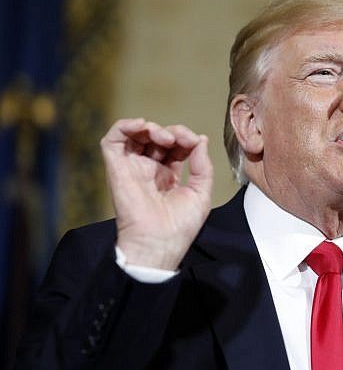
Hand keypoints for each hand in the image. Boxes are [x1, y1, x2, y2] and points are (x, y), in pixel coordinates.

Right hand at [101, 118, 213, 269]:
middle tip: (182, 139)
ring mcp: (132, 168)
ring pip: (136, 135)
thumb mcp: (201, 193)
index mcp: (168, 176)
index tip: (195, 142)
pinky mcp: (117, 169)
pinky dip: (124, 126)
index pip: (175, 146)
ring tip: (165, 137)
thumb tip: (201, 140)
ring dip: (152, 128)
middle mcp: (149, 171)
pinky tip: (141, 126)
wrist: (159, 243)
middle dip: (172, 132)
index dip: (185, 138)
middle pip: (157, 138)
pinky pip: (112, 141)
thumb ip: (202, 166)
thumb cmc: (179, 227)